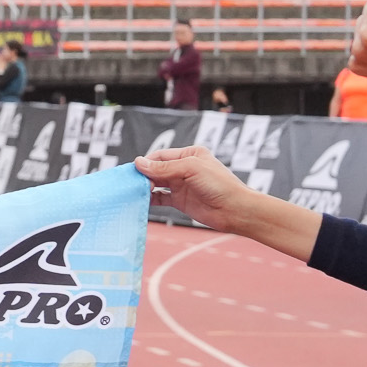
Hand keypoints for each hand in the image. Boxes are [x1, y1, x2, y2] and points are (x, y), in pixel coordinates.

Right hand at [135, 143, 320, 259]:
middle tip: (131, 183)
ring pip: (157, 183)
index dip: (146, 162)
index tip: (133, 171)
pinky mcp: (180, 201)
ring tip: (134, 192)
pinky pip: (160, 198)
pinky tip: (142, 201)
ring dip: (145, 187)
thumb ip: (164, 167)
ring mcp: (182, 185)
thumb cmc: (219, 185)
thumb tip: (139, 163)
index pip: (160, 156)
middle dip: (144, 175)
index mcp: (189, 155)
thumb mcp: (191, 169)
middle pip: (156, 169)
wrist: (236, 211)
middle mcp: (184, 168)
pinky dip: (150, 199)